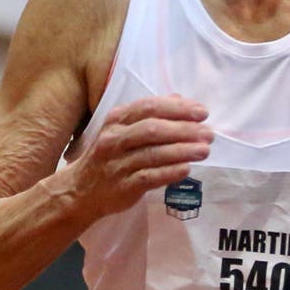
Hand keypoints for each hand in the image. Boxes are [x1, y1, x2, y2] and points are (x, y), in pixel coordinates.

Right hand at [57, 95, 211, 218]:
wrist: (81, 190)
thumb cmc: (109, 156)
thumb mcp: (122, 129)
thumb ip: (149, 114)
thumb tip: (179, 99)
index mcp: (116, 120)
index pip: (149, 107)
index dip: (177, 108)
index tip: (202, 112)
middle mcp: (115, 139)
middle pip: (153, 129)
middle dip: (184, 129)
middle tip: (209, 133)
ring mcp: (117, 163)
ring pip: (153, 154)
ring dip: (182, 151)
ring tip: (205, 150)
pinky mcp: (123, 187)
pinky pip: (149, 177)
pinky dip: (169, 172)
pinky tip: (187, 169)